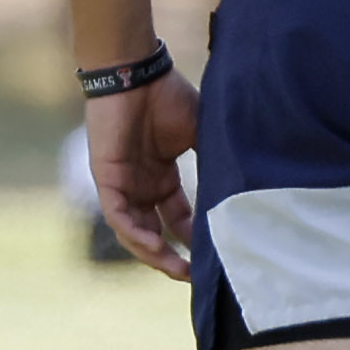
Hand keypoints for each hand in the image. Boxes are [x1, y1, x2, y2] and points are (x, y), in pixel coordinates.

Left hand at [84, 73, 199, 277]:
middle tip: (194, 276)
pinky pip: (119, 216)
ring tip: (177, 270)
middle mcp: (141, 185)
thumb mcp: (200, 133)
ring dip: (155, 254)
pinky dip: (136, 234)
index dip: (192, 238)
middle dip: (173, 257)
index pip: (177, 218)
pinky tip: (156, 247)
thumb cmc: (167, 96)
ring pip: (135, 231)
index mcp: (161, 177)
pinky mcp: (107, 178)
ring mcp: (122, 184)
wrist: (135, 74)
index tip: (212, 256)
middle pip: (155, 232)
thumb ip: (214, 159)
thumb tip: (243, 183)